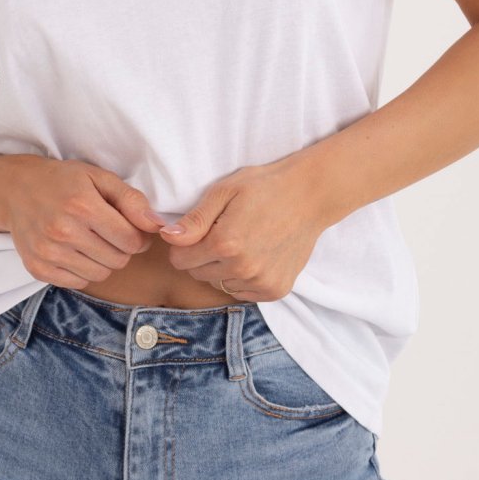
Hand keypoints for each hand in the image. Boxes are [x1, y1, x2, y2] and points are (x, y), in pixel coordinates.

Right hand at [5, 157, 167, 290]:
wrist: (14, 190)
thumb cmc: (63, 181)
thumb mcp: (99, 178)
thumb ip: (131, 200)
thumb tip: (158, 226)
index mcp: (82, 206)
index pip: (131, 240)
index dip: (138, 236)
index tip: (130, 227)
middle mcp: (63, 231)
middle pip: (118, 260)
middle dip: (122, 248)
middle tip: (109, 232)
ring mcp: (48, 253)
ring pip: (100, 275)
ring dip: (104, 261)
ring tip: (92, 240)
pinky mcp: (38, 268)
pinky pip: (78, 283)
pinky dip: (83, 270)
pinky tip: (76, 250)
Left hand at [159, 153, 329, 301]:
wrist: (310, 195)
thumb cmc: (264, 187)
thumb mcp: (224, 191)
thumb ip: (195, 219)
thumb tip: (168, 237)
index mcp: (224, 243)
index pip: (180, 260)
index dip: (184, 245)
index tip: (199, 231)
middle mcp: (242, 268)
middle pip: (198, 274)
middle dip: (202, 256)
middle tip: (222, 233)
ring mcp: (261, 281)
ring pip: (220, 284)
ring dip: (223, 269)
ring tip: (243, 242)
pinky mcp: (276, 290)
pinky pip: (243, 292)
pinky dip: (243, 278)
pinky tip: (256, 255)